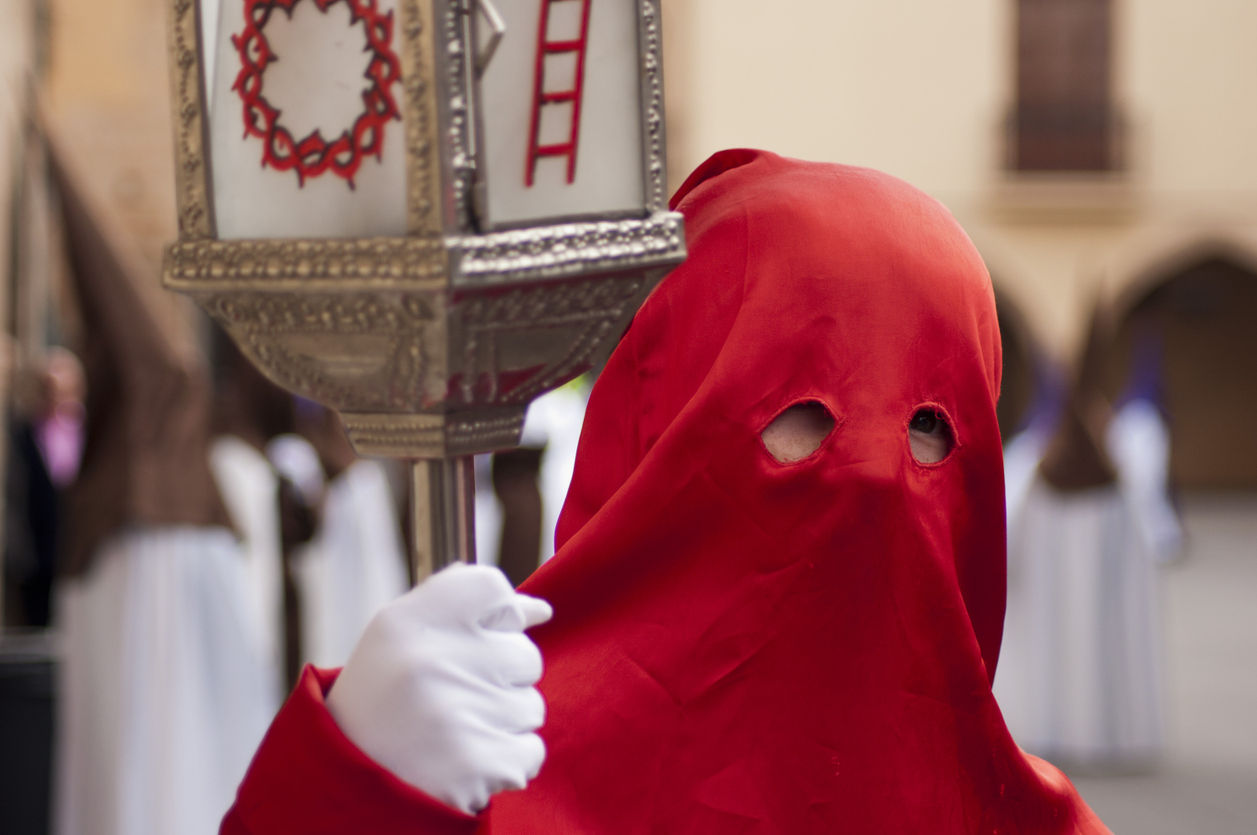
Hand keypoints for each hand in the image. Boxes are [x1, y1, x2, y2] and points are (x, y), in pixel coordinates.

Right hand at [326, 564, 551, 814]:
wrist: (348, 775)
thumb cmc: (388, 693)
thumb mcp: (405, 631)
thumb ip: (468, 603)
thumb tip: (542, 610)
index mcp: (408, 622)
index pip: (493, 587)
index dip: (498, 615)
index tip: (476, 638)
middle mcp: (432, 661)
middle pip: (525, 654)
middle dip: (501, 678)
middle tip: (453, 697)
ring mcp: (458, 715)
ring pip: (531, 706)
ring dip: (503, 722)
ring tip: (455, 731)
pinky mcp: (478, 765)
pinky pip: (532, 751)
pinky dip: (508, 760)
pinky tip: (467, 760)